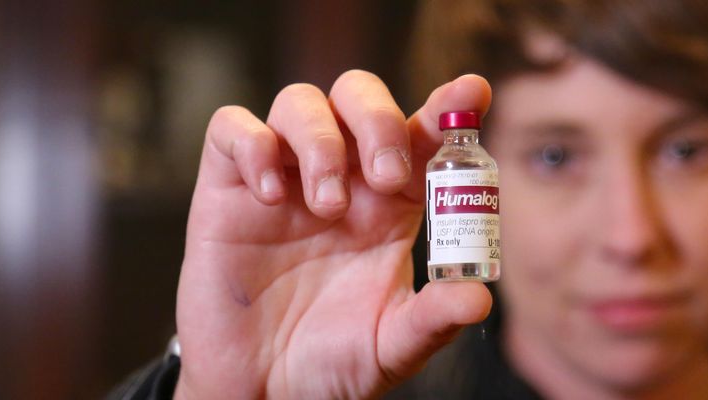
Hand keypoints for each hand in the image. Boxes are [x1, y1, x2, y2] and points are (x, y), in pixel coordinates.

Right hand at [174, 71, 493, 398]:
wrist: (263, 391)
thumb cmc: (332, 362)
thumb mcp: (393, 345)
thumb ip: (434, 319)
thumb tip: (479, 299)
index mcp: (390, 203)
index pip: (421, 134)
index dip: (446, 105)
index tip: (472, 92)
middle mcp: (341, 178)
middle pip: (359, 97)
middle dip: (379, 120)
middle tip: (386, 177)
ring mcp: (283, 178)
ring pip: (300, 102)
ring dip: (320, 140)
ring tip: (325, 205)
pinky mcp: (227, 190)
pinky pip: (232, 128)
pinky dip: (253, 145)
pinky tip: (270, 196)